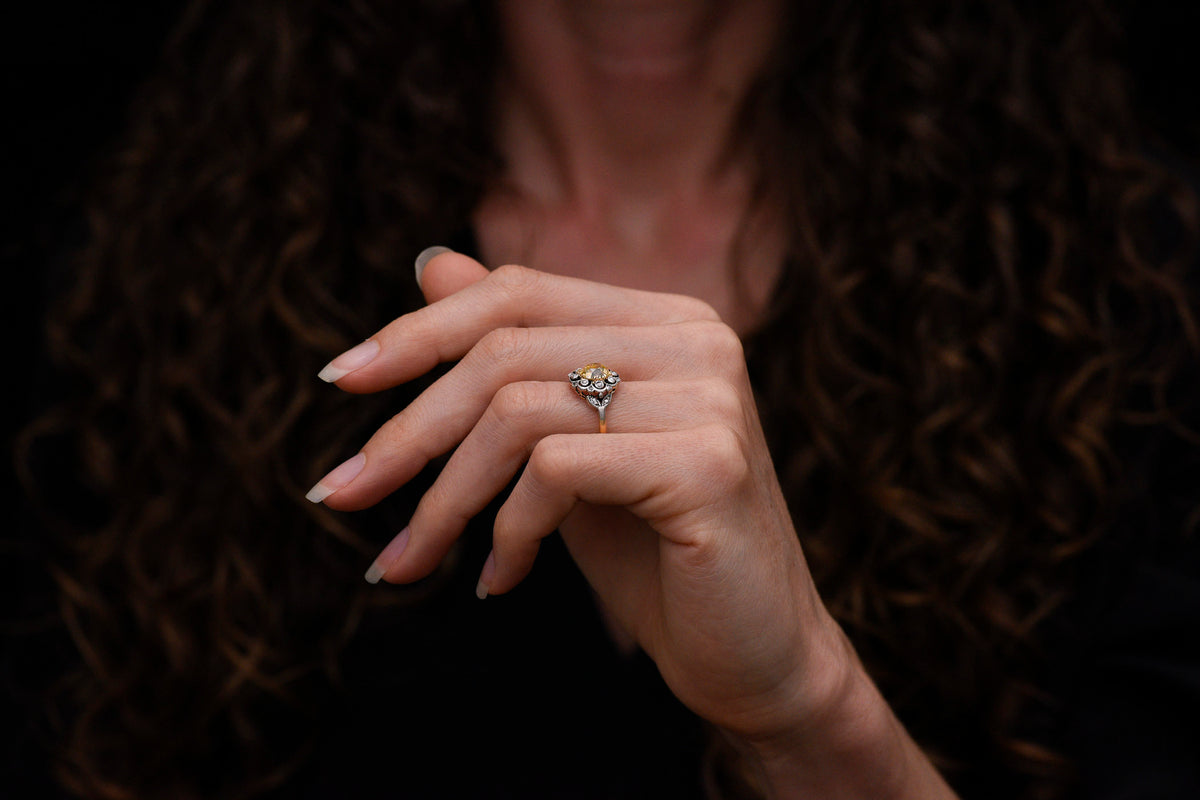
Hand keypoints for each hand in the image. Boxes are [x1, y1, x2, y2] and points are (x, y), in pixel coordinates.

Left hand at [311, 250, 957, 798]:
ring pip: (517, 412)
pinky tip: (502, 581)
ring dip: (444, 500)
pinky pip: (554, 471)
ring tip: (410, 561)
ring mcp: (708, 394)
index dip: (419, 331)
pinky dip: (506, 532)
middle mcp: (696, 338)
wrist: (753, 658)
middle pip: (503, 352)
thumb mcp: (563, 450)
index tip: (339, 381)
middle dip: (406, 432)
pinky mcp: (708, 462)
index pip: (517, 293)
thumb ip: (511, 362)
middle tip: (341, 495)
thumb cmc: (655, 555)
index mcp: (665, 321)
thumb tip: (430, 264)